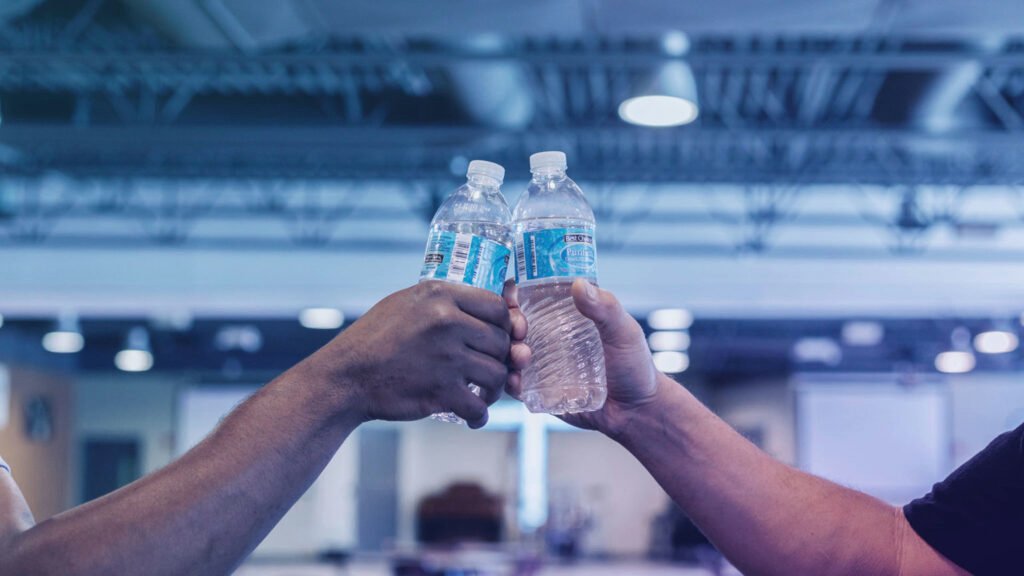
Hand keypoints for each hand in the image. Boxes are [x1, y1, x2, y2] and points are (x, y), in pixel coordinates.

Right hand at [305, 281, 512, 428]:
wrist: (345, 377)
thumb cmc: (376, 339)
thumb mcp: (408, 303)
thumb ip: (446, 303)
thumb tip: (492, 310)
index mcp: (440, 295)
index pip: (497, 307)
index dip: (504, 326)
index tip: (497, 338)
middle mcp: (446, 322)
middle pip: (501, 342)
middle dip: (498, 359)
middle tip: (485, 369)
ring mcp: (446, 357)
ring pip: (496, 374)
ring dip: (492, 388)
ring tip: (480, 392)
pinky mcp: (441, 391)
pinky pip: (479, 406)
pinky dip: (478, 415)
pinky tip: (471, 415)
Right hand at [505, 279, 659, 437]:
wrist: (637, 411)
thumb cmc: (635, 366)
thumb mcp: (623, 331)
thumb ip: (605, 307)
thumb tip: (578, 284)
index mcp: (565, 315)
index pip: (529, 294)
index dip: (514, 292)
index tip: (515, 297)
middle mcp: (549, 336)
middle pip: (511, 321)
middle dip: (506, 322)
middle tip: (520, 330)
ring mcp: (542, 363)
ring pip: (508, 352)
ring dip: (506, 351)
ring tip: (523, 357)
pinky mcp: (540, 390)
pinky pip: (514, 384)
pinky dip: (510, 380)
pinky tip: (518, 381)